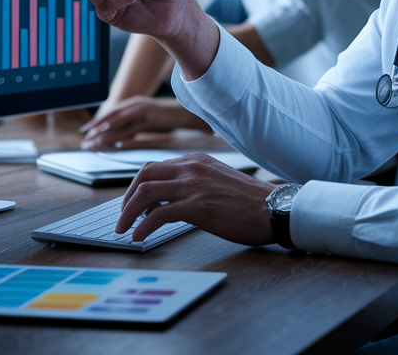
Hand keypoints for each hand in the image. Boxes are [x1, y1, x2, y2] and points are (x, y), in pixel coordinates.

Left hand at [79, 97, 212, 148]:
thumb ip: (133, 125)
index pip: (109, 114)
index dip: (96, 123)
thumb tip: (118, 137)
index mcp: (132, 103)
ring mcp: (142, 109)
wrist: (189, 111)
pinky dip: (122, 135)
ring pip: (118, 123)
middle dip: (95, 130)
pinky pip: (133, 128)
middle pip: (110, 117)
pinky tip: (114, 143)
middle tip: (84, 141)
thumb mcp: (146, 120)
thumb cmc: (167, 117)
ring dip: (104, 134)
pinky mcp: (150, 117)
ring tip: (93, 144)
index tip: (85, 133)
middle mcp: (134, 104)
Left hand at [116, 153, 275, 246]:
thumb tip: (165, 204)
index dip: (137, 187)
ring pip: (145, 192)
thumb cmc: (250, 202)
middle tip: (123, 217)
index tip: (132, 205)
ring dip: (128, 212)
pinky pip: (158, 214)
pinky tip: (139, 237)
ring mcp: (193, 186)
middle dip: (127, 197)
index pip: (154, 167)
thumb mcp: (217, 182)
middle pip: (143, 175)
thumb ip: (193, 185)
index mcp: (196, 161)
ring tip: (124, 229)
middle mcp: (191, 168)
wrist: (274, 209)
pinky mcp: (197, 206)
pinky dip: (142, 226)